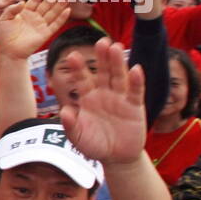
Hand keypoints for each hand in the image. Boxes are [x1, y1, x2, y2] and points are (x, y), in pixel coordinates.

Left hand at [0, 0, 68, 59]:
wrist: (9, 52)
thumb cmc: (4, 36)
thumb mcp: (3, 19)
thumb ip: (11, 9)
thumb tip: (22, 2)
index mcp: (25, 12)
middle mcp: (35, 17)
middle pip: (46, 4)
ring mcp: (41, 25)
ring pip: (53, 12)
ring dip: (61, 4)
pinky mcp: (46, 34)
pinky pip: (55, 24)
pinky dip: (62, 18)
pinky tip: (67, 10)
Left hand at [59, 38, 146, 164]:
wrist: (115, 158)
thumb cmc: (93, 145)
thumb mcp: (77, 137)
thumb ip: (70, 125)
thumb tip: (64, 112)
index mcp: (87, 98)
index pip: (82, 79)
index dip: (78, 68)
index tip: (71, 55)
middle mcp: (104, 94)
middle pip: (103, 72)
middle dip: (102, 57)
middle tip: (100, 41)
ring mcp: (120, 98)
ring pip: (119, 77)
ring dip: (118, 63)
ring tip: (116, 47)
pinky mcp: (135, 107)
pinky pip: (135, 92)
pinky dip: (136, 81)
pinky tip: (136, 69)